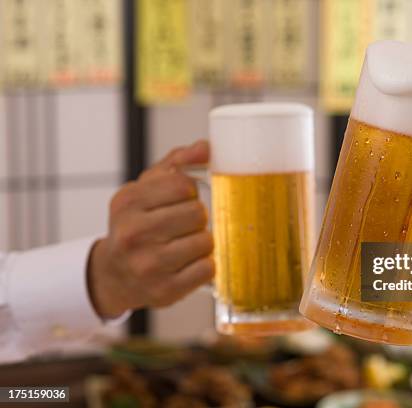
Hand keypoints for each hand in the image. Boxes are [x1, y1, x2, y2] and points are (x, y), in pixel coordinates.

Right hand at [87, 141, 213, 318]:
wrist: (113, 275)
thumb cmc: (136, 226)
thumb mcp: (145, 189)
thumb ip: (176, 163)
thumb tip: (206, 147)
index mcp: (128, 202)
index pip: (183, 185)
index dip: (190, 191)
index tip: (182, 199)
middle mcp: (133, 234)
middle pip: (197, 213)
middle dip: (198, 217)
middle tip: (185, 225)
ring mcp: (148, 265)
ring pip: (205, 241)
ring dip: (203, 241)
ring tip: (187, 244)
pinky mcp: (165, 290)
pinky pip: (207, 269)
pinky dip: (205, 265)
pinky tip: (190, 263)